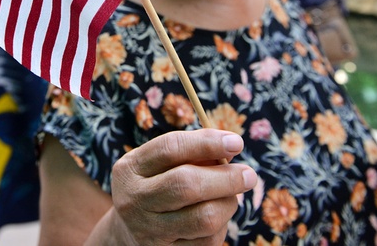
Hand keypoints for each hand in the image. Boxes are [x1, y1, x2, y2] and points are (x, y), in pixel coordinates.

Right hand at [109, 129, 255, 244]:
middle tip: (249, 175)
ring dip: (228, 203)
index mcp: (131, 168)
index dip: (206, 143)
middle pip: (187, 185)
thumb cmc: (154, 186)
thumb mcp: (158, 164)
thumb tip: (229, 149)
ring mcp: (149, 231)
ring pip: (204, 218)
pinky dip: (221, 226)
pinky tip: (217, 216)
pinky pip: (207, 241)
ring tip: (231, 196)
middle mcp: (134, 199)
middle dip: (226, 178)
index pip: (170, 148)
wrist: (127, 232)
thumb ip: (189, 153)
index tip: (236, 142)